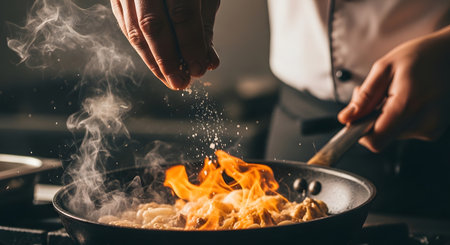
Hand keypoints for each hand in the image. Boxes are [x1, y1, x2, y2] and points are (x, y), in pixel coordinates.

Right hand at [110, 0, 219, 89]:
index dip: (191, 46)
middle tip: (181, 83)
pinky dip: (141, 47)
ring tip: (169, 79)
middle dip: (168, 60)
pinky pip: (125, 24)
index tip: (199, 69)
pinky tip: (154, 62)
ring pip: (134, 28)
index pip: (182, 15)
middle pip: (152, 25)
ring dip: (152, 60)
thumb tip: (206, 62)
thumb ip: (203, 25)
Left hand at [338, 26, 449, 151]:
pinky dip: (398, 118)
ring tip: (394, 93)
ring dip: (385, 117)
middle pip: (382, 137)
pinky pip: (405, 130)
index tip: (357, 117)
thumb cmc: (422, 56)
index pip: (375, 140)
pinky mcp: (434, 130)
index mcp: (409, 106)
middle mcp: (424, 123)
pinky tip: (406, 99)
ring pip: (392, 134)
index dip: (360, 132)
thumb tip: (347, 118)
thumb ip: (364, 97)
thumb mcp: (385, 68)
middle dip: (371, 118)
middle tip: (377, 94)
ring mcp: (432, 129)